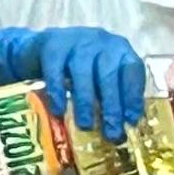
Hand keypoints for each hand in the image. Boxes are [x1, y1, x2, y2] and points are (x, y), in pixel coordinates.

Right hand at [0, 24, 154, 140]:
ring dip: (85, 102)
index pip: (132, 70)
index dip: (132, 95)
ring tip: (85, 126)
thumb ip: (112, 94)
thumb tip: (122, 129)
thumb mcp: (99, 76)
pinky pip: (55, 71)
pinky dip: (57, 92)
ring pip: (83, 72)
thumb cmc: (79, 68)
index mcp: (119, 50)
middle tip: (111, 132)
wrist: (40, 47)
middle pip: (108, 74)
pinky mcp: (51, 45)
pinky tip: (59, 111)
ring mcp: (76, 41)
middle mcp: (101, 42)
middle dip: (111, 105)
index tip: (130, 120)